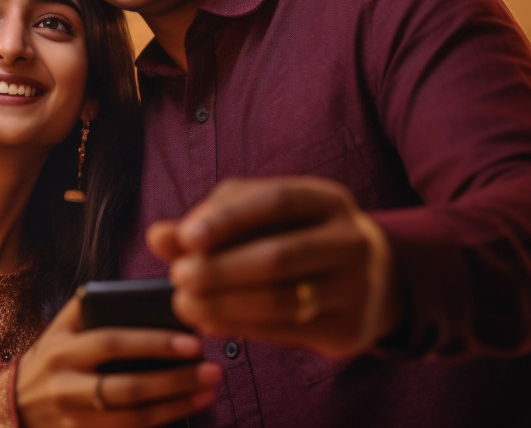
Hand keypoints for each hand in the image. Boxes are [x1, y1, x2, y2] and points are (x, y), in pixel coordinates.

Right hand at [15, 293, 219, 426]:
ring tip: (208, 392)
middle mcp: (66, 386)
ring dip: (174, 405)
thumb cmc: (49, 359)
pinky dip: (161, 423)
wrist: (15, 407)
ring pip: (132, 419)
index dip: (153, 343)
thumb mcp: (59, 328)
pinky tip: (186, 410)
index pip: (112, 343)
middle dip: (173, 380)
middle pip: (126, 387)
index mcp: (62, 349)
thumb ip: (89, 306)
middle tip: (211, 370)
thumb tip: (138, 292)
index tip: (192, 342)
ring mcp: (75, 419)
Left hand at [147, 176, 399, 356]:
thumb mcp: (262, 219)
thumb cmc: (296, 237)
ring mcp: (355, 288)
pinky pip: (286, 331)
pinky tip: (210, 321)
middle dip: (220, 269)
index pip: (276, 202)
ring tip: (186, 304)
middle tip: (178, 276)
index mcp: (327, 200)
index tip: (186, 237)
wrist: (373, 280)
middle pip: (278, 256)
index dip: (228, 219)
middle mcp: (349, 240)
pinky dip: (241, 327)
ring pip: (282, 300)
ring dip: (224, 305)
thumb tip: (157, 236)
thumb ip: (209, 223)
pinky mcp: (347, 330)